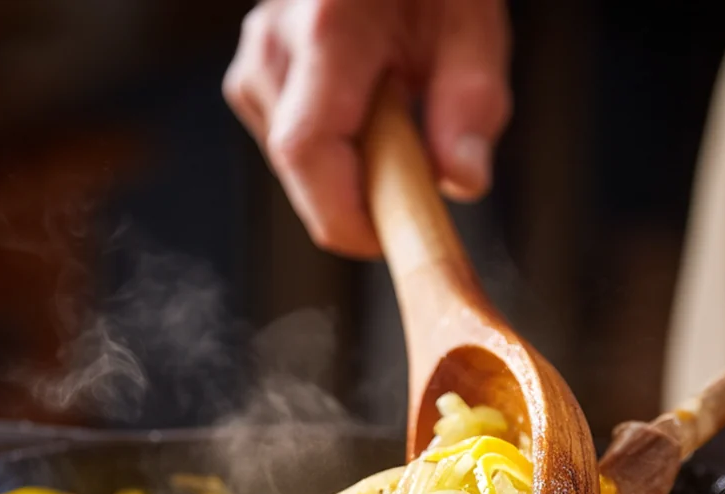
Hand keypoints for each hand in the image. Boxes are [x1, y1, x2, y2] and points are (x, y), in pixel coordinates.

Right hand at [223, 0, 511, 257]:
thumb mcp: (472, 18)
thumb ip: (472, 102)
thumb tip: (463, 181)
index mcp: (327, 25)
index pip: (307, 151)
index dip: (344, 216)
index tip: (390, 240)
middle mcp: (273, 44)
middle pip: (301, 171)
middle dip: (360, 193)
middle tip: (415, 163)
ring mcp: (254, 62)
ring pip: (295, 169)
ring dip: (351, 169)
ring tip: (392, 110)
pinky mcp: (252, 80)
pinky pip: (291, 150)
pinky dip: (335, 152)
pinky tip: (364, 107)